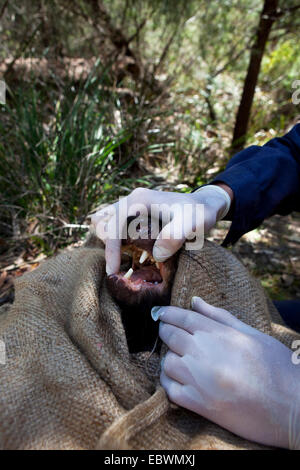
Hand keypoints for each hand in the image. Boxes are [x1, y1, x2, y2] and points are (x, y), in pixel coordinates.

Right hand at [91, 185, 231, 274]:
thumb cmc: (199, 214)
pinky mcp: (135, 213)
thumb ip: (175, 236)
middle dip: (108, 245)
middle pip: (103, 222)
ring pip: (106, 223)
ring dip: (111, 242)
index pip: (114, 227)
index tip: (113, 272)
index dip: (111, 251)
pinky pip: (115, 226)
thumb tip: (157, 255)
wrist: (205, 204)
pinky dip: (117, 240)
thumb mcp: (193, 224)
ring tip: (123, 260)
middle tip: (120, 266)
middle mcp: (132, 200)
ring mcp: (132, 206)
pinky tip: (129, 254)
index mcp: (139, 201)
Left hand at [152, 297, 299, 448]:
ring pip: (166, 362)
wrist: (294, 407)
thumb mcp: (252, 334)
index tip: (159, 313)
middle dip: (167, 332)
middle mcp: (205, 352)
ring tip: (181, 360)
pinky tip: (180, 381)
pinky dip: (170, 384)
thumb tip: (195, 300)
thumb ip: (220, 317)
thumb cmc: (277, 368)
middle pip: (170, 335)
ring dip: (170, 360)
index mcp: (220, 333)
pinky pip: (169, 390)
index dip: (167, 313)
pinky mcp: (200, 405)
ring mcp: (200, 379)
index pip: (182, 316)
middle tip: (171, 335)